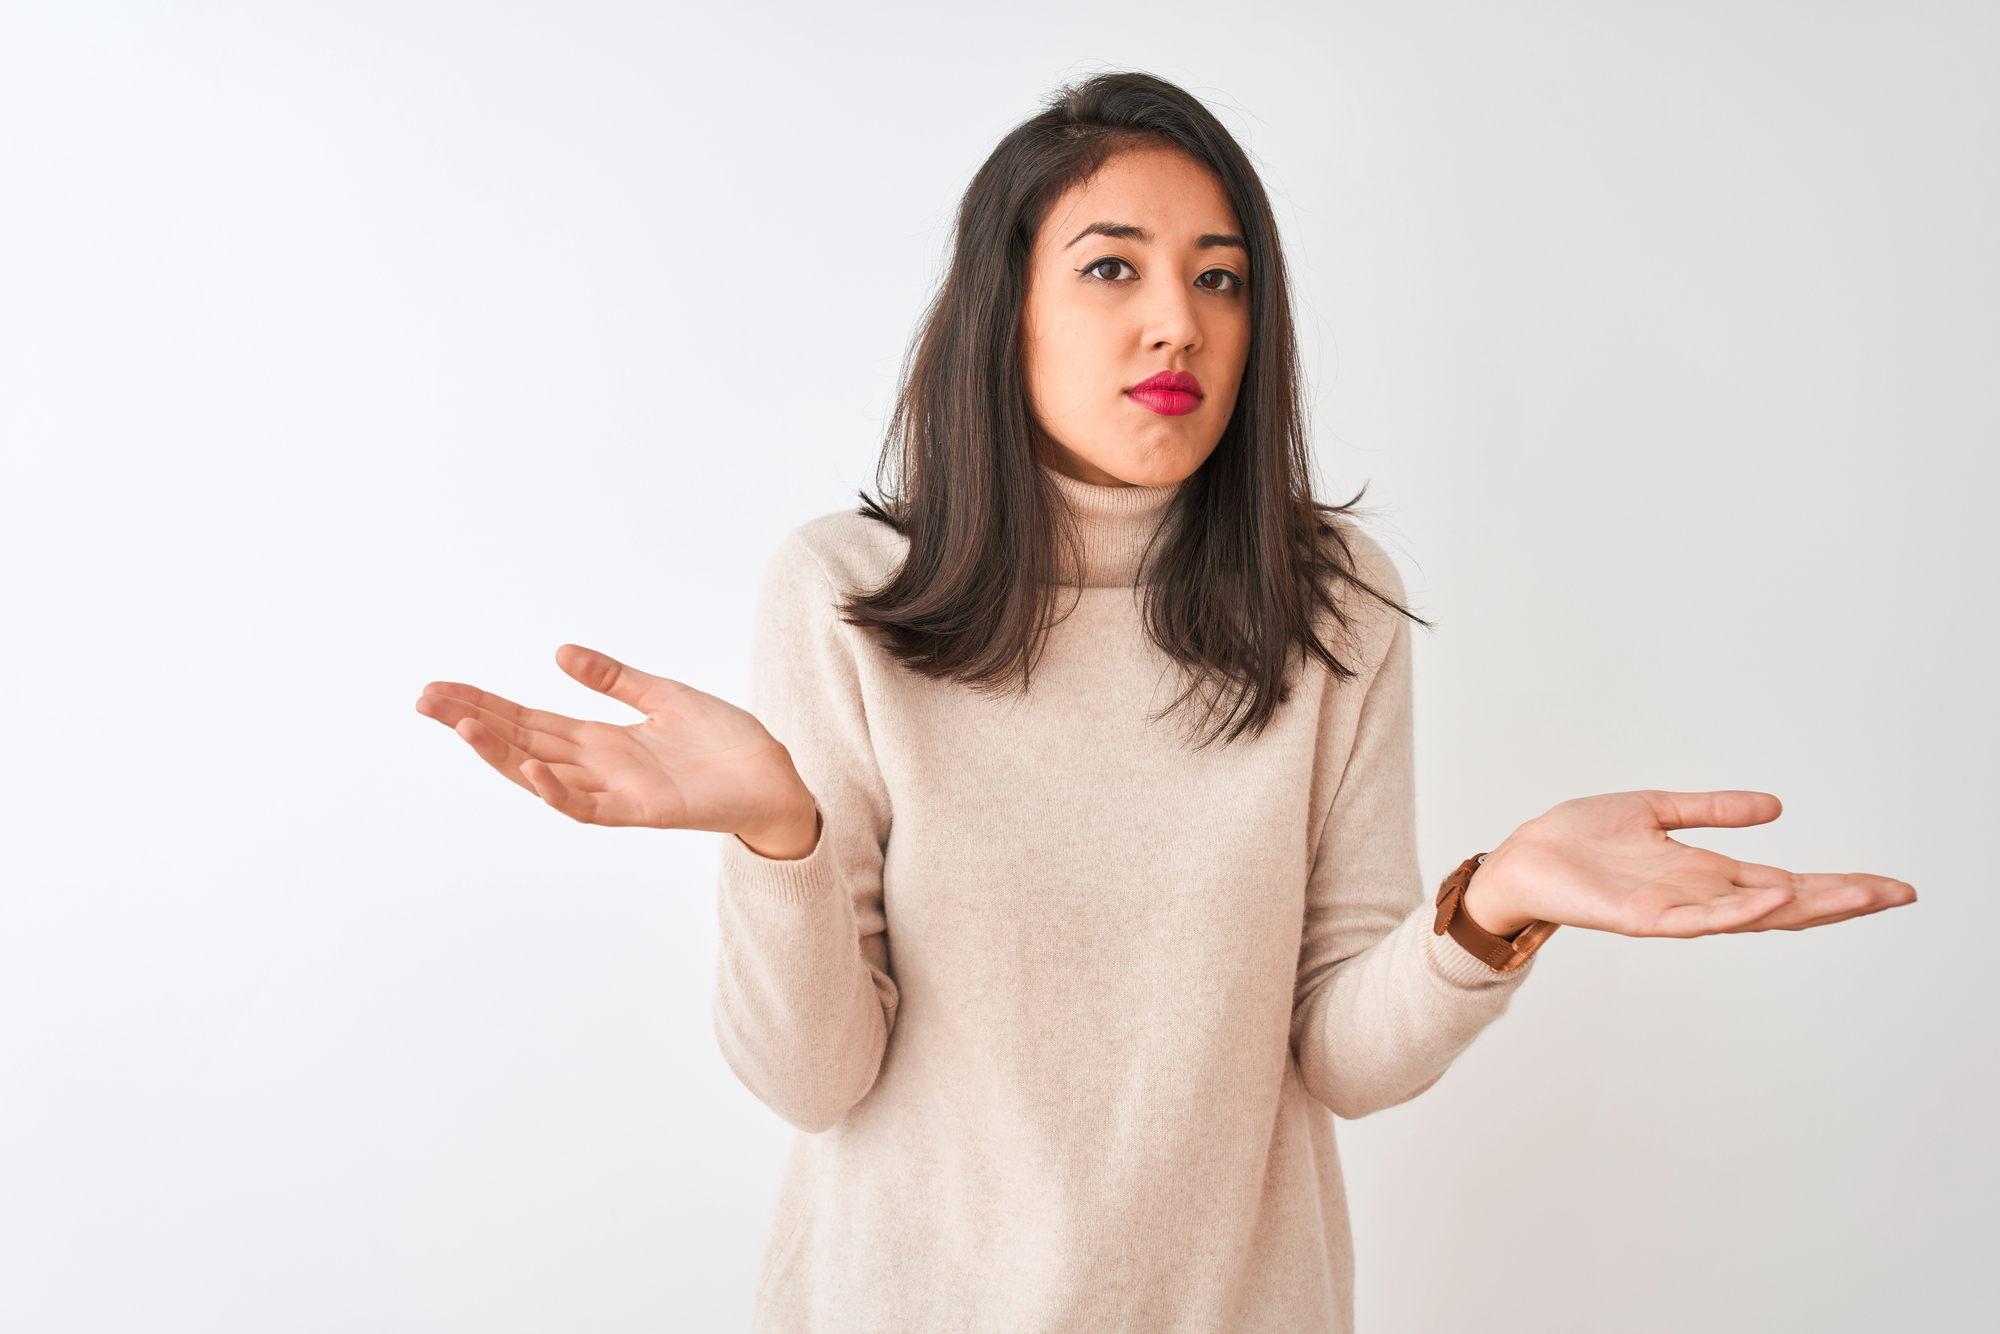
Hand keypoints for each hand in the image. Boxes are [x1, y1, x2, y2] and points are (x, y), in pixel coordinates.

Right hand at [415, 645, 819, 858]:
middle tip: (425, 700)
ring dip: (501, 754)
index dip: (484, 705)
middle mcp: (598, 767)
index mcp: (601, 740)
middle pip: (521, 743)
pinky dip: (558, 791)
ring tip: (462, 727)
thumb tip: (558, 653)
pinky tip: (531, 768)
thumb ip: (613, 678)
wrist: (774, 777)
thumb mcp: (663, 695)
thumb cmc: (725, 743)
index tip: (440, 688)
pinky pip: (589, 807)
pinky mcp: (643, 810)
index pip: (528, 720)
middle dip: (473, 722)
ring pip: (543, 775)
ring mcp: (617, 791)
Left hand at [1460, 790, 1915, 938]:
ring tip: (1854, 895)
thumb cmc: (1581, 840)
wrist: (1523, 858)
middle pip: (1785, 903)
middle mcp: (1700, 897)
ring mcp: (1675, 911)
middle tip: (1898, 893)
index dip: (1838, 885)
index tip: (1890, 886)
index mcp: (1708, 873)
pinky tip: (1769, 899)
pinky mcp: (1641, 917)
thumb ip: (1712, 810)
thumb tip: (1776, 807)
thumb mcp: (1657, 810)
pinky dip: (1735, 911)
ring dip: (1803, 905)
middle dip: (1842, 899)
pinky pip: (1696, 918)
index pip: (1787, 882)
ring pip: (1751, 914)